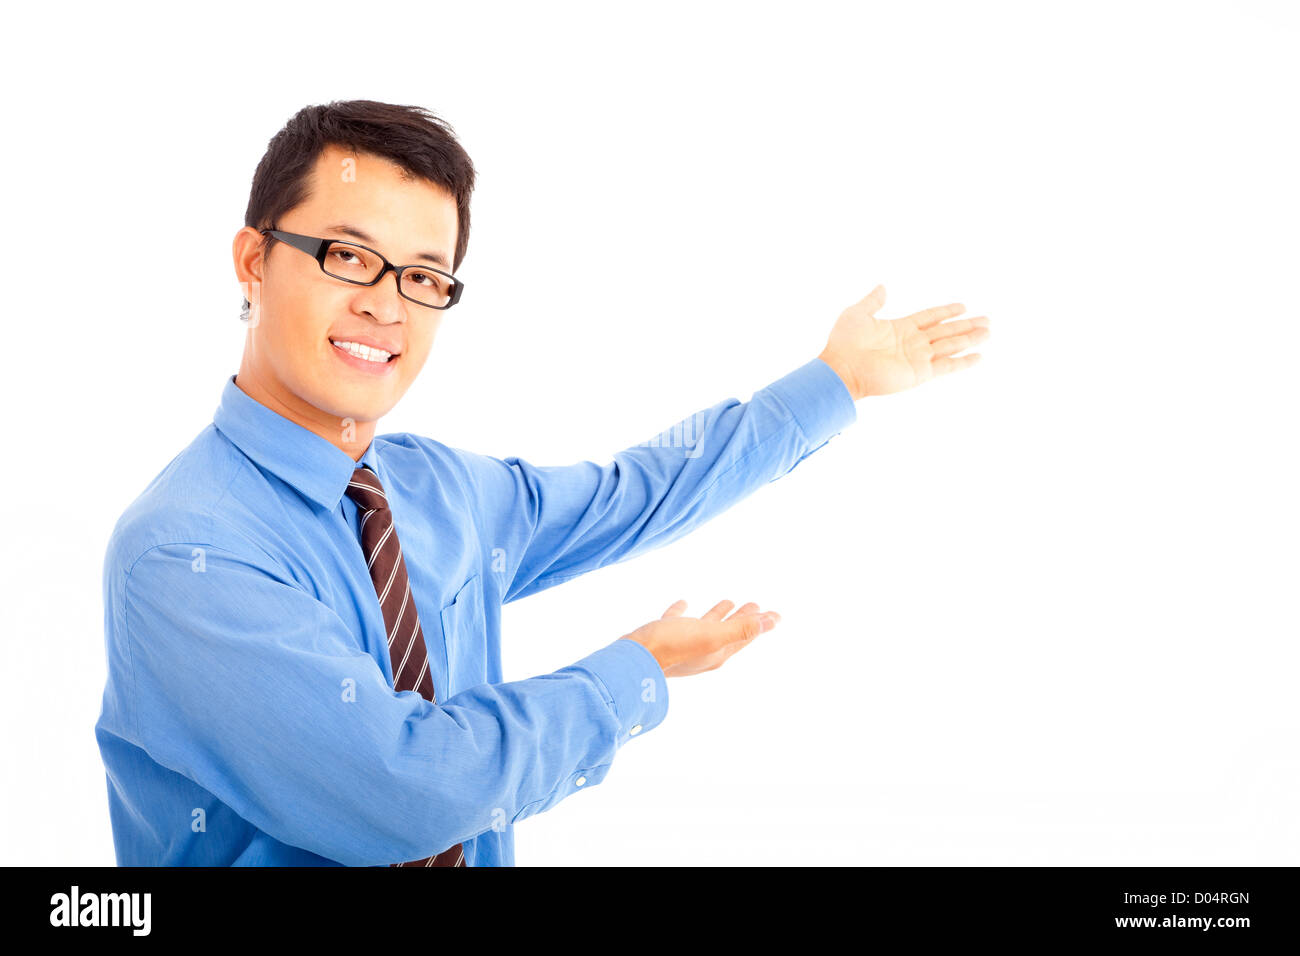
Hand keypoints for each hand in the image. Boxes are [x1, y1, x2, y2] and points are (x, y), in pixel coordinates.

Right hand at [619, 599, 779, 677]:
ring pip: (706, 627)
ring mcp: (682, 645)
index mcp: (717, 653)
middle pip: (729, 632)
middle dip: (743, 619)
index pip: (744, 636)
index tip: (775, 615)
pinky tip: (683, 603)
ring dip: (718, 615)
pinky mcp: (663, 637)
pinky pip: (678, 622)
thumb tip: (772, 622)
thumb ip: (740, 629)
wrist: (632, 658)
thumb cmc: (672, 646)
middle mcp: (702, 651)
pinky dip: (684, 612)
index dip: (760, 624)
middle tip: (756, 604)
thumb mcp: (711, 636)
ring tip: (728, 601)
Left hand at [818, 285, 990, 399]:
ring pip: (950, 345)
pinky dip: (963, 362)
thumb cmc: (845, 342)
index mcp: (900, 328)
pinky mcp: (919, 373)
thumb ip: (873, 301)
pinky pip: (946, 366)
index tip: (963, 306)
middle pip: (946, 331)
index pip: (930, 317)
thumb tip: (882, 287)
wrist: (842, 368)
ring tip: (988, 332)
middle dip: (966, 325)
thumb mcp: (858, 313)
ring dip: (970, 339)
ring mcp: (917, 358)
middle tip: (987, 320)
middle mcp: (912, 343)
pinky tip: (978, 357)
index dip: (946, 311)